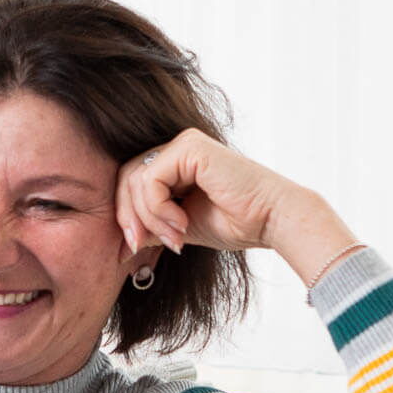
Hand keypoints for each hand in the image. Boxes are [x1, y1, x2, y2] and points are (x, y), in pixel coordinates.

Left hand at [114, 127, 306, 255]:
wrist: (270, 222)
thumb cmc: (236, 223)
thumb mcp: (180, 228)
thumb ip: (152, 227)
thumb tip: (122, 245)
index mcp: (175, 163)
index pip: (130, 183)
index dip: (125, 216)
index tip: (133, 248)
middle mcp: (177, 147)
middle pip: (126, 179)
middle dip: (129, 218)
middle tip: (140, 246)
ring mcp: (184, 144)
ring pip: (135, 180)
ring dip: (148, 217)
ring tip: (174, 237)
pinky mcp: (190, 147)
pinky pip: (151, 179)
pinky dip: (158, 208)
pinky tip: (181, 224)